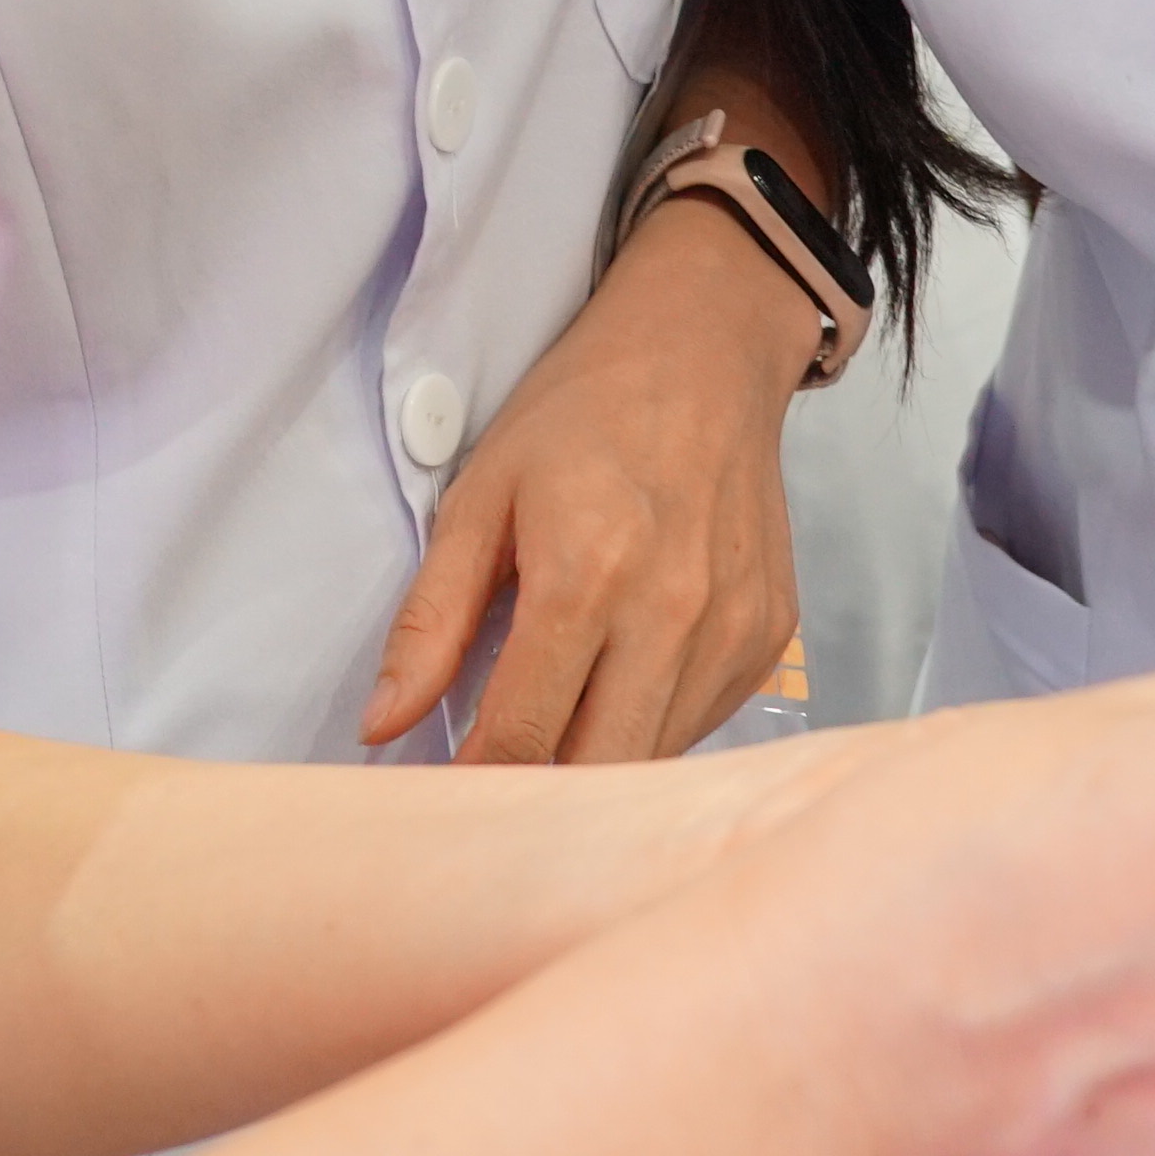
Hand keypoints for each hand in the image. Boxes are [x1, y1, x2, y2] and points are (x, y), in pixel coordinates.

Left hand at [366, 196, 807, 762]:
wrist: (702, 355)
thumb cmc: (581, 416)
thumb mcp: (480, 496)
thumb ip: (432, 618)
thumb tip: (384, 723)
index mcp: (588, 574)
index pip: (523, 736)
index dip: (474, 783)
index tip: (442, 800)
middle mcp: (673, 613)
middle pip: (598, 771)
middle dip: (538, 794)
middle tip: (493, 778)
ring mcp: (733, 631)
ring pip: (654, 760)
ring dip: (596, 763)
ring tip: (555, 722)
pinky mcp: (770, 639)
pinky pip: (700, 724)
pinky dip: (650, 726)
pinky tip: (619, 681)